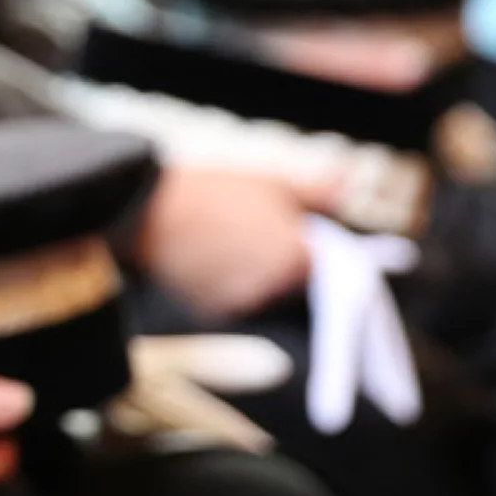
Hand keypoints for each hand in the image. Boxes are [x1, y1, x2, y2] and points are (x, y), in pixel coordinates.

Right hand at [131, 167, 313, 321]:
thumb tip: (348, 187)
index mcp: (295, 258)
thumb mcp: (273, 182)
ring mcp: (240, 304)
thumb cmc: (213, 192)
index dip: (310, 246)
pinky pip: (231, 300)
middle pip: (292, 281)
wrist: (148, 211)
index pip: (323, 265)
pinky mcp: (211, 313)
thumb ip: (319, 192)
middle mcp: (272, 290)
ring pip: (261, 292)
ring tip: (227, 238)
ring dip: (254, 273)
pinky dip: (225, 283)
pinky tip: (207, 255)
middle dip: (282, 260)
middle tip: (256, 227)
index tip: (295, 230)